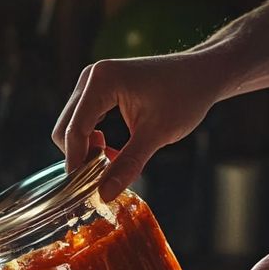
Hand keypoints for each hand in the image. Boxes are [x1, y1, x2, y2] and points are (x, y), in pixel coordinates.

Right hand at [52, 53, 224, 199]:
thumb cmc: (185, 97)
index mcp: (101, 81)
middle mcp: (91, 77)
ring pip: (71, 127)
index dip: (78, 163)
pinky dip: (92, 140)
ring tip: (113, 159)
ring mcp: (92, 81)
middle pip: (66, 129)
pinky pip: (82, 121)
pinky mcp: (97, 88)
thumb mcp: (157, 135)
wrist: (202, 74)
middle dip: (81, 156)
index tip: (86, 190)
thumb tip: (103, 195)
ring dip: (87, 150)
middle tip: (105, 175)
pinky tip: (112, 149)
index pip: (75, 130)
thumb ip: (128, 164)